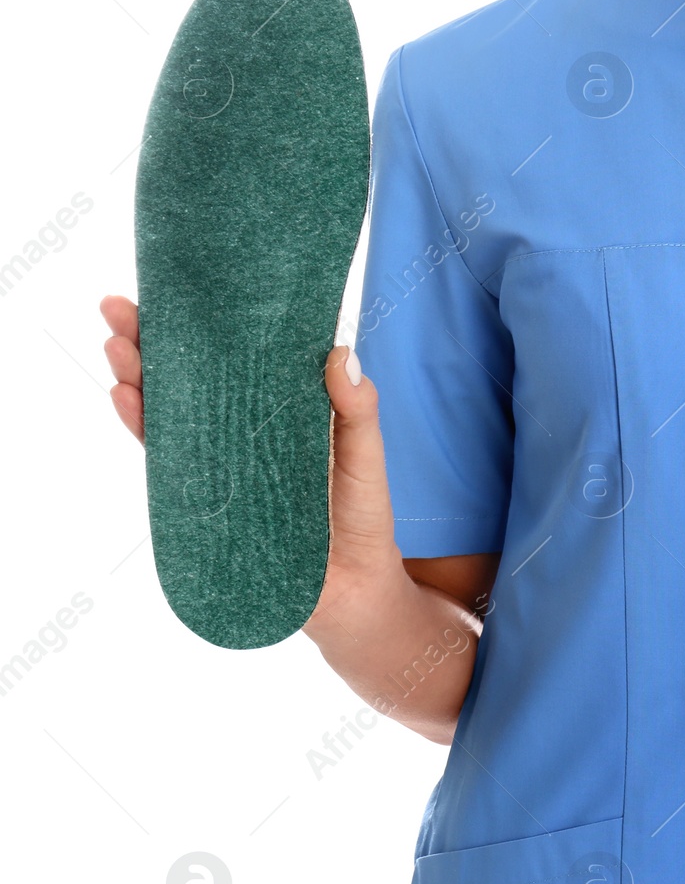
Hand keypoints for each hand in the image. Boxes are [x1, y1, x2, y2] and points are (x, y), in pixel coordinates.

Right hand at [98, 294, 400, 598]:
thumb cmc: (362, 517)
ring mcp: (220, 468)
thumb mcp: (366, 454)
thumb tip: (340, 353)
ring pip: (170, 416)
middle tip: (119, 309)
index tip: (176, 292)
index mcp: (276, 413)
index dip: (202, 329)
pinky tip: (131, 400)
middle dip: (151, 345)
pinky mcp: (208, 505)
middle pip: (188, 382)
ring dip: (140, 380)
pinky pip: (169, 465)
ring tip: (119, 347)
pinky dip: (148, 432)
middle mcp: (240, 436)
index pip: (232, 363)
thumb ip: (357, 409)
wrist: (353, 591)